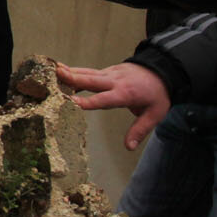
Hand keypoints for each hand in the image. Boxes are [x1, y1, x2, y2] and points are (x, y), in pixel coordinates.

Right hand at [54, 60, 172, 150]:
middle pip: (91, 80)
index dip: (88, 101)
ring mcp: (110, 73)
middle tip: (57, 74)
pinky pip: (90, 72)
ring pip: (88, 73)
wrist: (164, 69)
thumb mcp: (155, 114)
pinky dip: (75, 71)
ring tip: (53, 70)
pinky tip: (62, 71)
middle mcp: (115, 81)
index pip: (104, 99)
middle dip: (73, 78)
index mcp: (126, 93)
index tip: (71, 102)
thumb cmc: (158, 94)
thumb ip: (139, 130)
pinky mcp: (108, 71)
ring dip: (70, 72)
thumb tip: (129, 147)